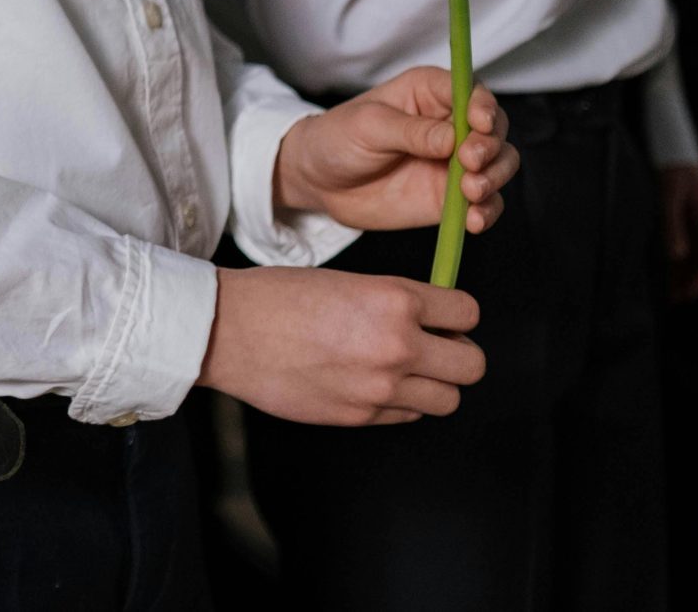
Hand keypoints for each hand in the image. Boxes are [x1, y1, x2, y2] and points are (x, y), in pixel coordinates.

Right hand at [197, 266, 483, 425]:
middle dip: (457, 354)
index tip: (441, 317)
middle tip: (433, 347)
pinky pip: (407, 415)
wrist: (226, 331)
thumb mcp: (346, 281)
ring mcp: (381, 387)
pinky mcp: (360, 416)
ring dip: (433, 384)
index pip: (467, 313)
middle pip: (472, 365)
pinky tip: (370, 384)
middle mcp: (397, 345)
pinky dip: (400, 403)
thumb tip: (432, 323)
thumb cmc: (278, 297)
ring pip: (448, 399)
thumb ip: (394, 302)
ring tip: (403, 371)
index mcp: (394, 300)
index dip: (455, 315)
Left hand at [272, 69, 516, 234]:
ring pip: (499, 164)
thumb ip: (411, 131)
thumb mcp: (367, 126)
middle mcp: (450, 124)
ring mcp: (454, 162)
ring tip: (471, 190)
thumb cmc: (337, 138)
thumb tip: (453, 138)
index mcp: (429, 93)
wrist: (319, 181)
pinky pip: (485, 203)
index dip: (483, 105)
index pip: (472, 91)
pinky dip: (488, 211)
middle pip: (495, 128)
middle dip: (490, 145)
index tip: (478, 123)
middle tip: (469, 161)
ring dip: (495, 177)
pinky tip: (474, 219)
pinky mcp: (452, 196)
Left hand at [656, 164, 697, 301]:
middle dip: (696, 279)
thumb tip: (677, 256)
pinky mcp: (693, 219)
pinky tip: (668, 270)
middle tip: (678, 298)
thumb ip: (673, 226)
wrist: (675, 151)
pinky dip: (683, 259)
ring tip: (671, 291)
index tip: (687, 294)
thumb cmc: (671, 173)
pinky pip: (692, 244)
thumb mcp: (668, 198)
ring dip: (688, 272)